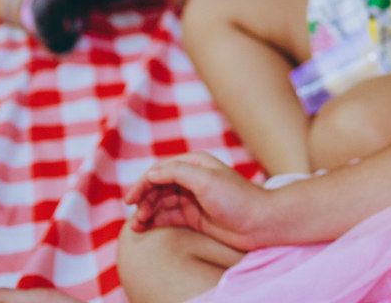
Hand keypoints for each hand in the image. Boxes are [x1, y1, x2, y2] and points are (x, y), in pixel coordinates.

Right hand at [125, 152, 271, 250]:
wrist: (259, 222)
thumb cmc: (236, 198)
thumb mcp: (206, 180)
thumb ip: (177, 173)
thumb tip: (151, 174)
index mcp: (195, 163)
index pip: (161, 169)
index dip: (143, 183)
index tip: (131, 199)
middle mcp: (192, 178)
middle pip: (158, 186)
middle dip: (144, 199)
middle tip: (136, 216)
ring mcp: (192, 198)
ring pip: (160, 202)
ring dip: (147, 211)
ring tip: (137, 226)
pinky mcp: (194, 216)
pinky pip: (168, 216)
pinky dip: (154, 220)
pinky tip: (144, 228)